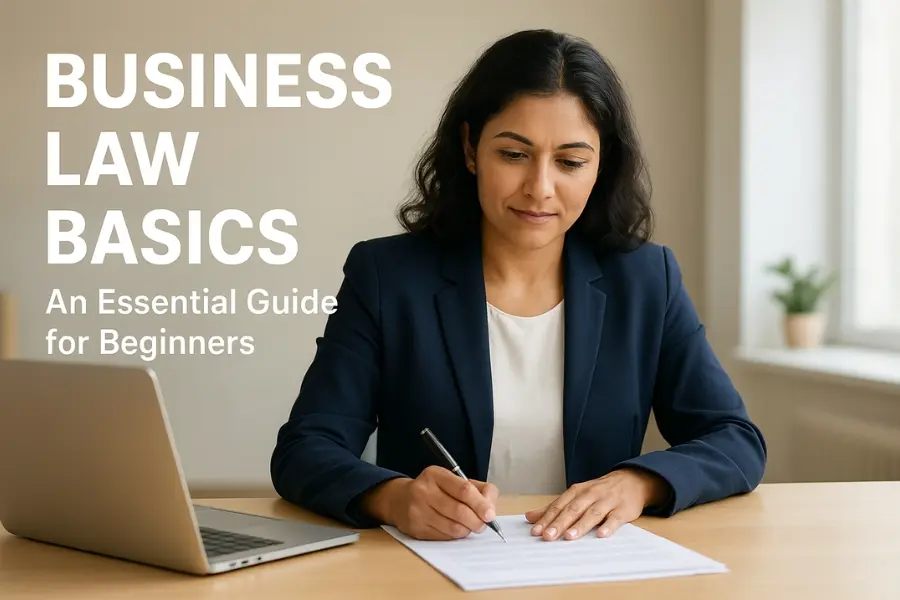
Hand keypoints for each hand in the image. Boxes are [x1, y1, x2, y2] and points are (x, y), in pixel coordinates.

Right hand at [362, 466, 498, 540]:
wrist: (399, 500)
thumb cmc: (433, 489)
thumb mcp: (452, 480)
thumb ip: (476, 489)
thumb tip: (491, 509)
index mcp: (435, 475)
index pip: (463, 490)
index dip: (480, 504)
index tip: (490, 515)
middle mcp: (424, 491)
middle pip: (459, 511)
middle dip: (477, 521)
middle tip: (483, 525)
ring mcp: (418, 511)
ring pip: (453, 527)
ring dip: (467, 530)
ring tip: (470, 526)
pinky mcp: (416, 529)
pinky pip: (444, 537)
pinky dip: (455, 536)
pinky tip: (455, 529)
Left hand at [525, 468, 668, 540]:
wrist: (632, 480)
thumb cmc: (600, 491)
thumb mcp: (577, 495)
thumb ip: (555, 507)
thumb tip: (530, 517)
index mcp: (577, 491)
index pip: (559, 505)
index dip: (547, 518)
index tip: (536, 531)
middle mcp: (591, 495)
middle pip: (573, 509)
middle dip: (559, 523)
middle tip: (547, 536)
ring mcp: (607, 501)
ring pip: (592, 513)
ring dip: (580, 525)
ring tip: (569, 536)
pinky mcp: (623, 510)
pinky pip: (615, 518)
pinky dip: (608, 526)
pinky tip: (601, 535)